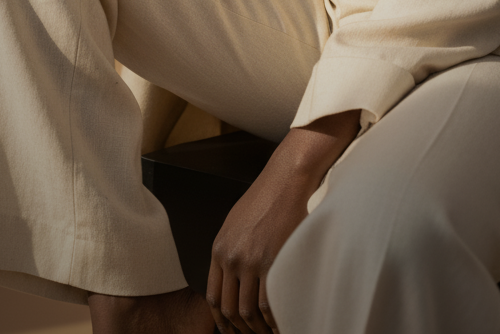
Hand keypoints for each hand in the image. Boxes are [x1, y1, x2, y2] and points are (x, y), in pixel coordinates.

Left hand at [206, 110, 360, 333]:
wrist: (285, 180)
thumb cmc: (264, 197)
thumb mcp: (235, 223)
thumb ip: (230, 251)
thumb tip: (232, 278)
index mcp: (219, 249)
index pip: (214, 298)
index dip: (222, 321)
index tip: (231, 330)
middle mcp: (231, 258)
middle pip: (230, 309)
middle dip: (240, 330)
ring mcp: (251, 261)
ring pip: (248, 311)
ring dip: (257, 329)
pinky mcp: (272, 261)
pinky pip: (268, 303)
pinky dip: (273, 320)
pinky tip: (279, 324)